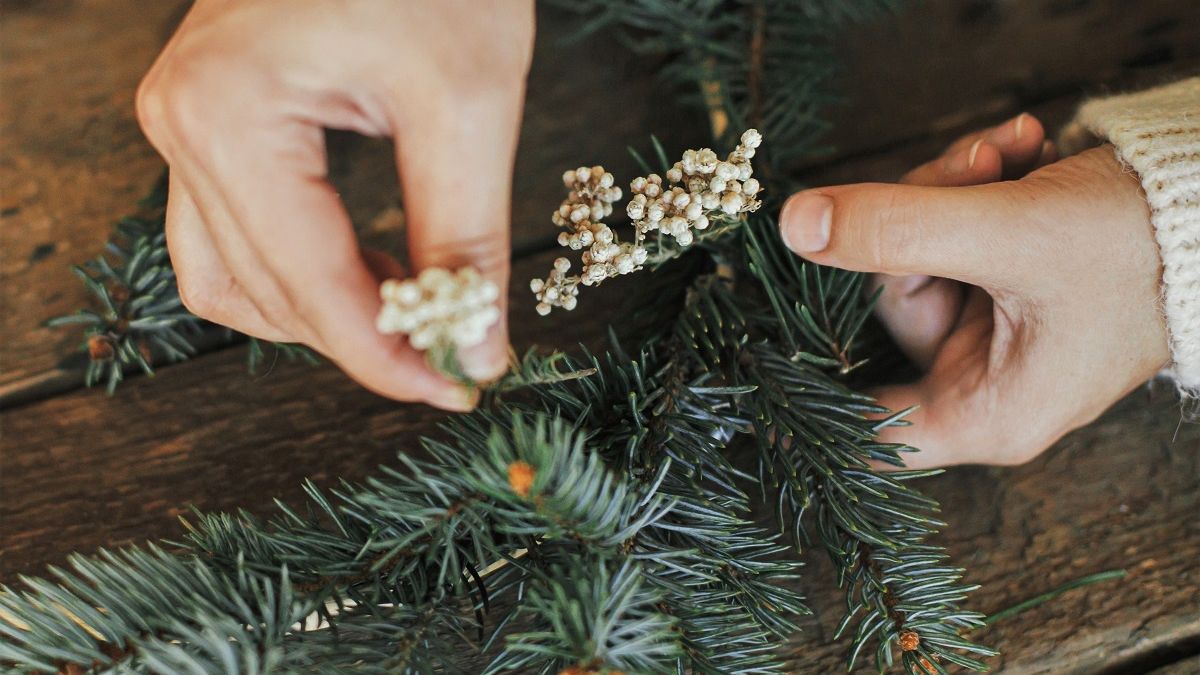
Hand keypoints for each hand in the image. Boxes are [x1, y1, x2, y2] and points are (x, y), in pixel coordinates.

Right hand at [136, 0, 534, 408]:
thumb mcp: (468, 102)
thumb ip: (466, 237)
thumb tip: (474, 348)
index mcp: (228, 115)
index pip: (309, 287)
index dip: (386, 358)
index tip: (455, 388)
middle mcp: (182, 123)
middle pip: (262, 294)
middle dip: (361, 337)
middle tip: (453, 348)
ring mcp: (187, 121)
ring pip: (234, 277)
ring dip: (324, 312)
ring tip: (415, 302)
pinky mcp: (214, 120)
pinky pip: (235, 234)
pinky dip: (302, 270)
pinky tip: (372, 266)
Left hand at [780, 114, 1169, 466]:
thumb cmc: (1135, 248)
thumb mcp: (1007, 236)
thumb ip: (896, 230)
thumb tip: (795, 227)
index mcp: (983, 413)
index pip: (862, 433)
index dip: (805, 391)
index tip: (753, 343)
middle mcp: (982, 381)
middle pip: (885, 306)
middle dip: (914, 224)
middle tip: (965, 168)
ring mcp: (991, 330)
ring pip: (914, 258)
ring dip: (946, 189)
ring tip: (1004, 150)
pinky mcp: (1000, 284)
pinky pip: (951, 238)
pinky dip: (972, 187)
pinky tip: (1015, 150)